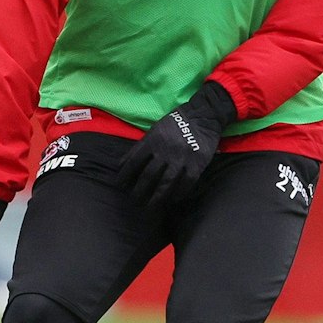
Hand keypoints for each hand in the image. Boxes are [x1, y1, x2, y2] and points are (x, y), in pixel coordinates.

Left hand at [115, 81, 237, 210]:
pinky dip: (178, 194)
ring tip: (150, 207)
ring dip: (156, 198)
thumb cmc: (175, 123)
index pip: (133, 162)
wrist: (203, 116)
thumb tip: (123, 165)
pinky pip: (186, 184)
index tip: (119, 185)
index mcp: (152, 141)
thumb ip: (141, 147)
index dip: (125, 176)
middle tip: (134, 200)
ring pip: (166, 184)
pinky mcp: (196, 165)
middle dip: (139, 191)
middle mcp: (165, 151)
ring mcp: (181, 159)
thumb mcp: (154, 130)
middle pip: (148, 176)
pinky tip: (172, 200)